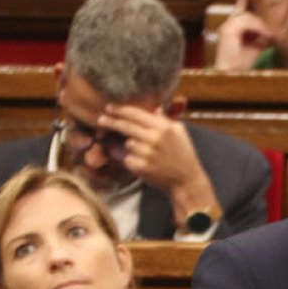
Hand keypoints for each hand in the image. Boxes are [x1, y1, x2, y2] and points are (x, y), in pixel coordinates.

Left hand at [97, 104, 219, 224]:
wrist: (186, 180)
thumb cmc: (183, 155)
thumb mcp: (180, 132)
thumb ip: (166, 119)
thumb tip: (155, 108)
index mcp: (165, 128)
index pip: (137, 114)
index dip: (120, 110)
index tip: (109, 108)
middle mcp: (156, 139)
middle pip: (126, 126)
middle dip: (111, 122)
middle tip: (101, 120)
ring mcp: (148, 154)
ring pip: (128, 143)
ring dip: (131, 146)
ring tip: (144, 152)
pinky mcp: (142, 167)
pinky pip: (128, 158)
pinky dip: (132, 159)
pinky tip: (143, 163)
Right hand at [214, 0, 273, 69]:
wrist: (232, 75)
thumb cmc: (243, 62)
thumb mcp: (257, 45)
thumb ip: (262, 34)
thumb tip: (272, 28)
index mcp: (235, 25)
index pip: (241, 5)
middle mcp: (230, 22)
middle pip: (246, 8)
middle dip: (258, 14)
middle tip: (269, 26)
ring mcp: (227, 25)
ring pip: (249, 16)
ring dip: (261, 26)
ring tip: (269, 37)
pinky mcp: (228, 30)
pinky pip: (246, 22)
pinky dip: (258, 28)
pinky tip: (265, 37)